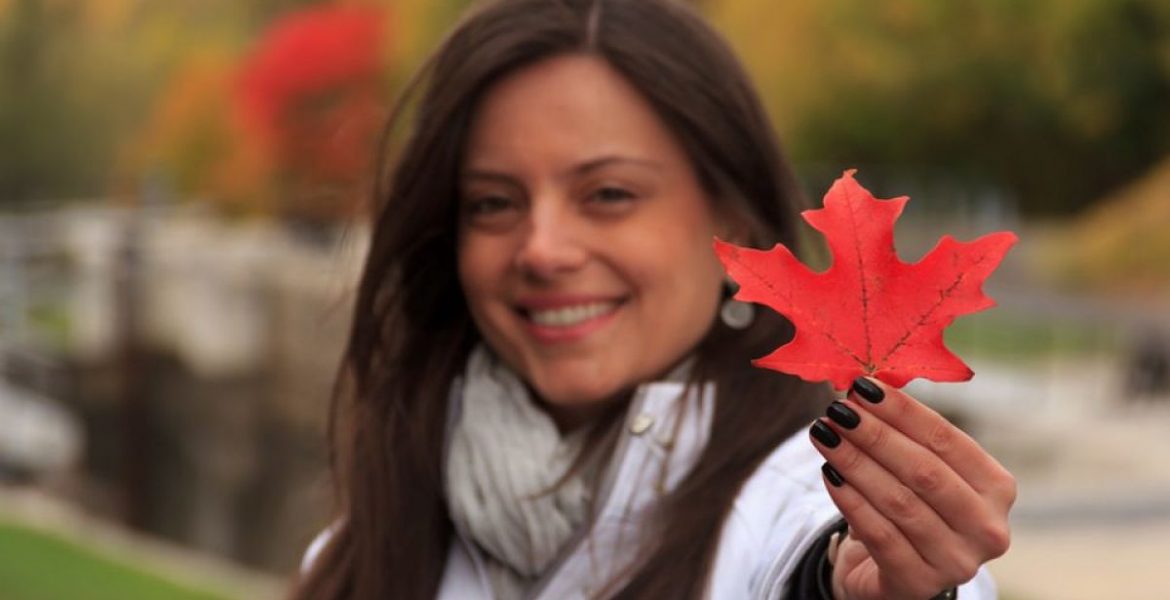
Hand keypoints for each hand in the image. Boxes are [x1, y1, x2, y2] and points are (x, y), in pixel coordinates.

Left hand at [808, 377, 1015, 599]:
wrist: (895, 574)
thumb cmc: (911, 507)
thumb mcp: (917, 470)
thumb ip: (902, 433)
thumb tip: (861, 386)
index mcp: (997, 488)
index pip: (947, 440)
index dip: (903, 411)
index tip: (863, 386)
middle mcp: (987, 528)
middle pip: (924, 471)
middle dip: (875, 435)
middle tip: (837, 409)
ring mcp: (956, 562)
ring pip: (899, 502)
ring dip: (856, 463)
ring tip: (824, 434)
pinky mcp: (918, 585)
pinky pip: (879, 535)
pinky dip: (851, 501)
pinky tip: (829, 474)